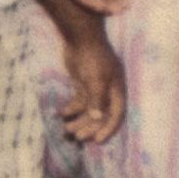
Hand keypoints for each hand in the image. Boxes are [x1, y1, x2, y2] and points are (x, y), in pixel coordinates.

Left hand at [59, 23, 125, 144]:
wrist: (80, 37)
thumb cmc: (92, 56)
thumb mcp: (96, 79)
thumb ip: (97, 99)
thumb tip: (98, 118)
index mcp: (117, 90)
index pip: (116, 114)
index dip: (108, 129)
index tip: (97, 141)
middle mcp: (108, 91)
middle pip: (100, 115)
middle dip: (89, 127)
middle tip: (77, 137)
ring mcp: (95, 88)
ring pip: (88, 110)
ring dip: (78, 121)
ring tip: (66, 130)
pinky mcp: (83, 84)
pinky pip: (79, 102)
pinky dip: (71, 110)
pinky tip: (62, 114)